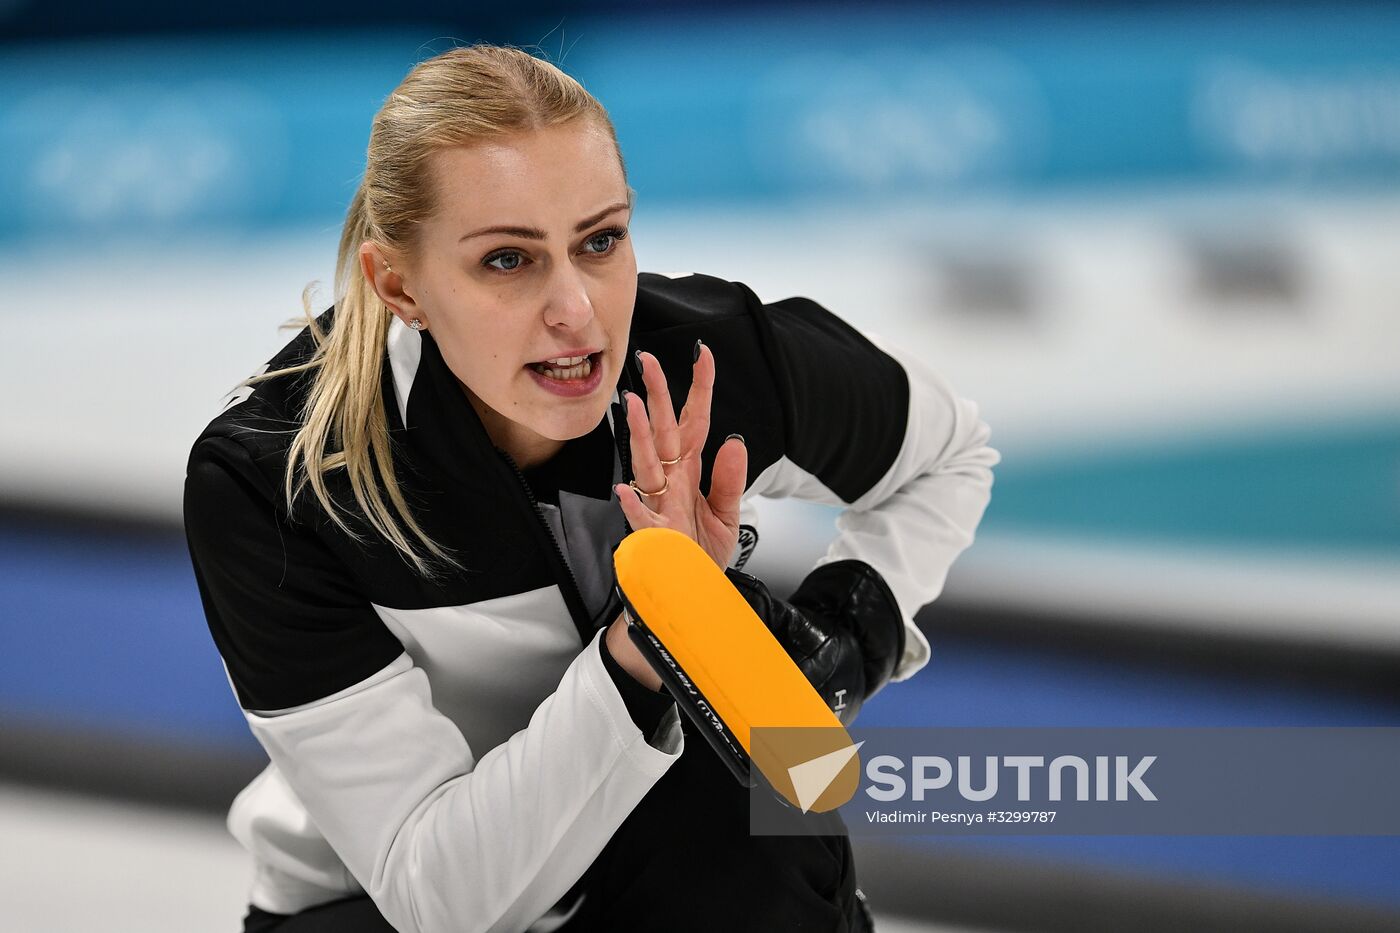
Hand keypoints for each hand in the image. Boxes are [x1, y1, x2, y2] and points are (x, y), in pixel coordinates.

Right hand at [614, 343, 747, 568]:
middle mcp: (672, 482)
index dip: (699, 389)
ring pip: (646, 464)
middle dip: (657, 396)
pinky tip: (625, 491)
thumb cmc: (700, 553)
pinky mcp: (655, 537)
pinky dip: (633, 507)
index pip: (696, 421)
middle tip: (648, 361)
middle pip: (664, 431)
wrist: (690, 594)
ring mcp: (660, 505)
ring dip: (639, 436)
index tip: (703, 354)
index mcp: (690, 471)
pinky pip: (641, 520)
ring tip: (632, 407)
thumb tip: (736, 441)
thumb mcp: (728, 514)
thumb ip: (730, 479)